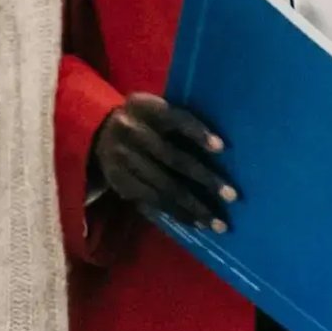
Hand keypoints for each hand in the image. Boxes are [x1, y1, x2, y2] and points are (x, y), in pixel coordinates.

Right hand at [92, 95, 236, 228]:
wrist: (99, 132)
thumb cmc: (145, 121)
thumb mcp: (155, 109)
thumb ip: (179, 120)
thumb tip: (221, 146)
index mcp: (145, 108)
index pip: (175, 119)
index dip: (197, 132)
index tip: (222, 148)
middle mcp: (132, 132)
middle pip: (173, 158)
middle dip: (205, 179)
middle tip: (232, 196)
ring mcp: (123, 159)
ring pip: (164, 186)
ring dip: (194, 206)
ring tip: (218, 223)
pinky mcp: (120, 182)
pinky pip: (153, 200)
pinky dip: (177, 213)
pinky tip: (196, 222)